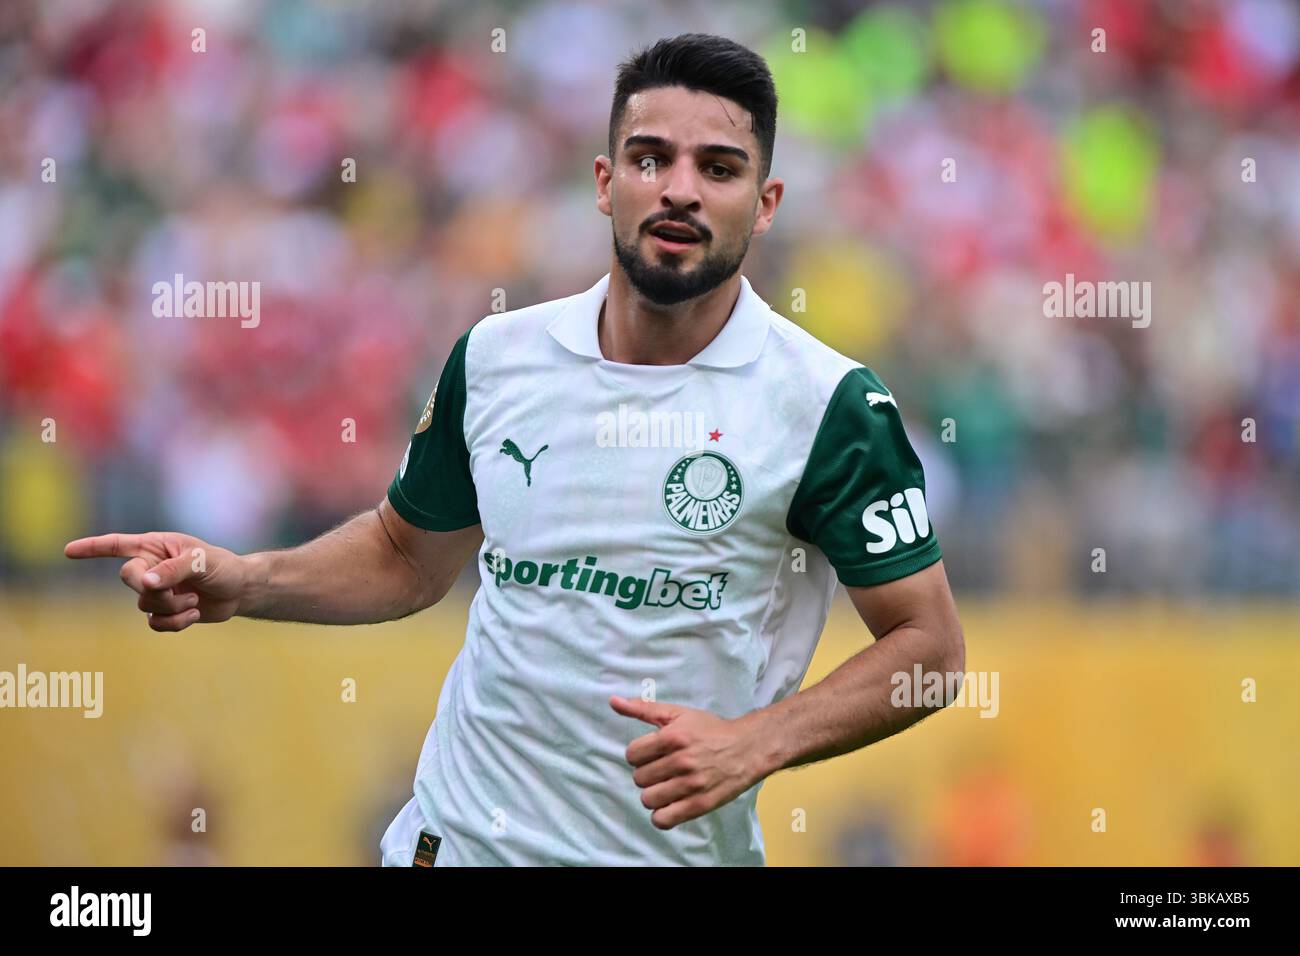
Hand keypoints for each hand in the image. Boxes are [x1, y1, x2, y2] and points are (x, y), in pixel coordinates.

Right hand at [64, 531, 246, 631]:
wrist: (240, 590)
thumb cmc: (223, 567)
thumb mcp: (201, 562)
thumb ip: (172, 570)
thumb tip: (144, 582)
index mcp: (156, 546)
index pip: (117, 545)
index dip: (92, 548)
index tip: (68, 552)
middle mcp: (152, 567)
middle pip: (128, 578)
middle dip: (151, 587)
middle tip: (174, 589)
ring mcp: (157, 591)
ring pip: (144, 604)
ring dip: (172, 606)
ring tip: (194, 599)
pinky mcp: (165, 612)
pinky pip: (155, 623)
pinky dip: (175, 622)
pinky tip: (194, 614)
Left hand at [610, 695, 773, 829]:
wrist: (747, 748)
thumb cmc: (710, 730)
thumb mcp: (678, 713)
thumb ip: (644, 708)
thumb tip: (613, 701)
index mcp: (674, 737)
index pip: (632, 755)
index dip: (639, 755)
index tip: (652, 754)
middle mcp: (682, 761)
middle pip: (639, 778)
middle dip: (647, 774)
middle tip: (662, 770)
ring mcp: (692, 785)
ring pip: (648, 799)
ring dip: (653, 795)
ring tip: (666, 787)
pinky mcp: (700, 805)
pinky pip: (664, 820)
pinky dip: (662, 815)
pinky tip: (670, 804)